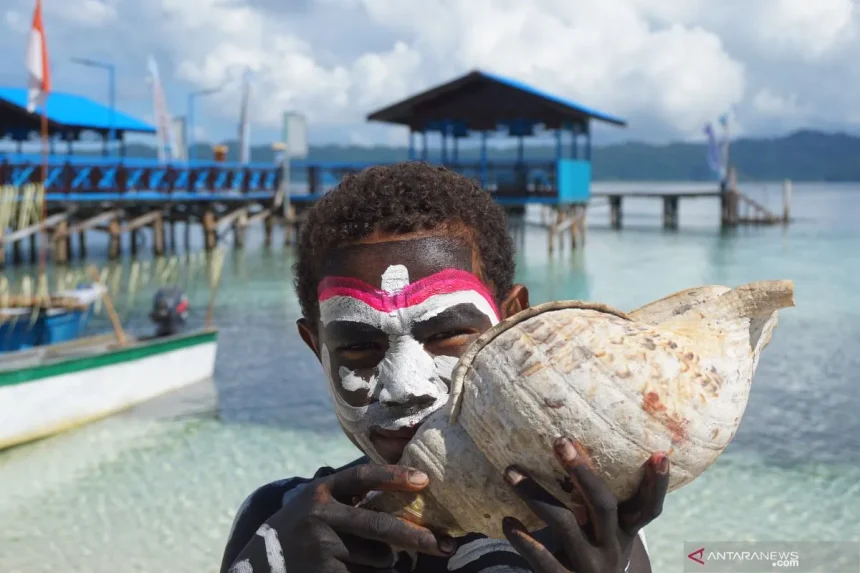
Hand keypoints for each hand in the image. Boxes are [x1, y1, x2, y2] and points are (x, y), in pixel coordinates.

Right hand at [228, 464, 455, 572]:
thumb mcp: (318, 503)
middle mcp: (320, 516)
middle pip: (380, 526)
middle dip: (417, 537)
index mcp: (322, 492)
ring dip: (386, 564)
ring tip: (365, 560)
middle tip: (446, 545)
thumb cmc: (302, 529)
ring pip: (378, 559)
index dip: (394, 476)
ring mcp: (320, 548)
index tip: (424, 479)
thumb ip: (352, 496)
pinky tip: (358, 571)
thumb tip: (408, 490)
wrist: (259, 565)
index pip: (363, 477)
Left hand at [501, 437, 668, 572]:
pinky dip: (524, 539)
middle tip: (560, 441)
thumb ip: (596, 499)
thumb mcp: (604, 531)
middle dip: (584, 473)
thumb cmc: (593, 550)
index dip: (656, 484)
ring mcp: (589, 566)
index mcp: (625, 531)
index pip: (648, 508)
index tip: (659, 454)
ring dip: (535, 495)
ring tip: (510, 472)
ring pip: (565, 526)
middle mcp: (612, 548)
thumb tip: (574, 444)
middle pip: (603, 506)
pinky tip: (507, 521)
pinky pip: (543, 559)